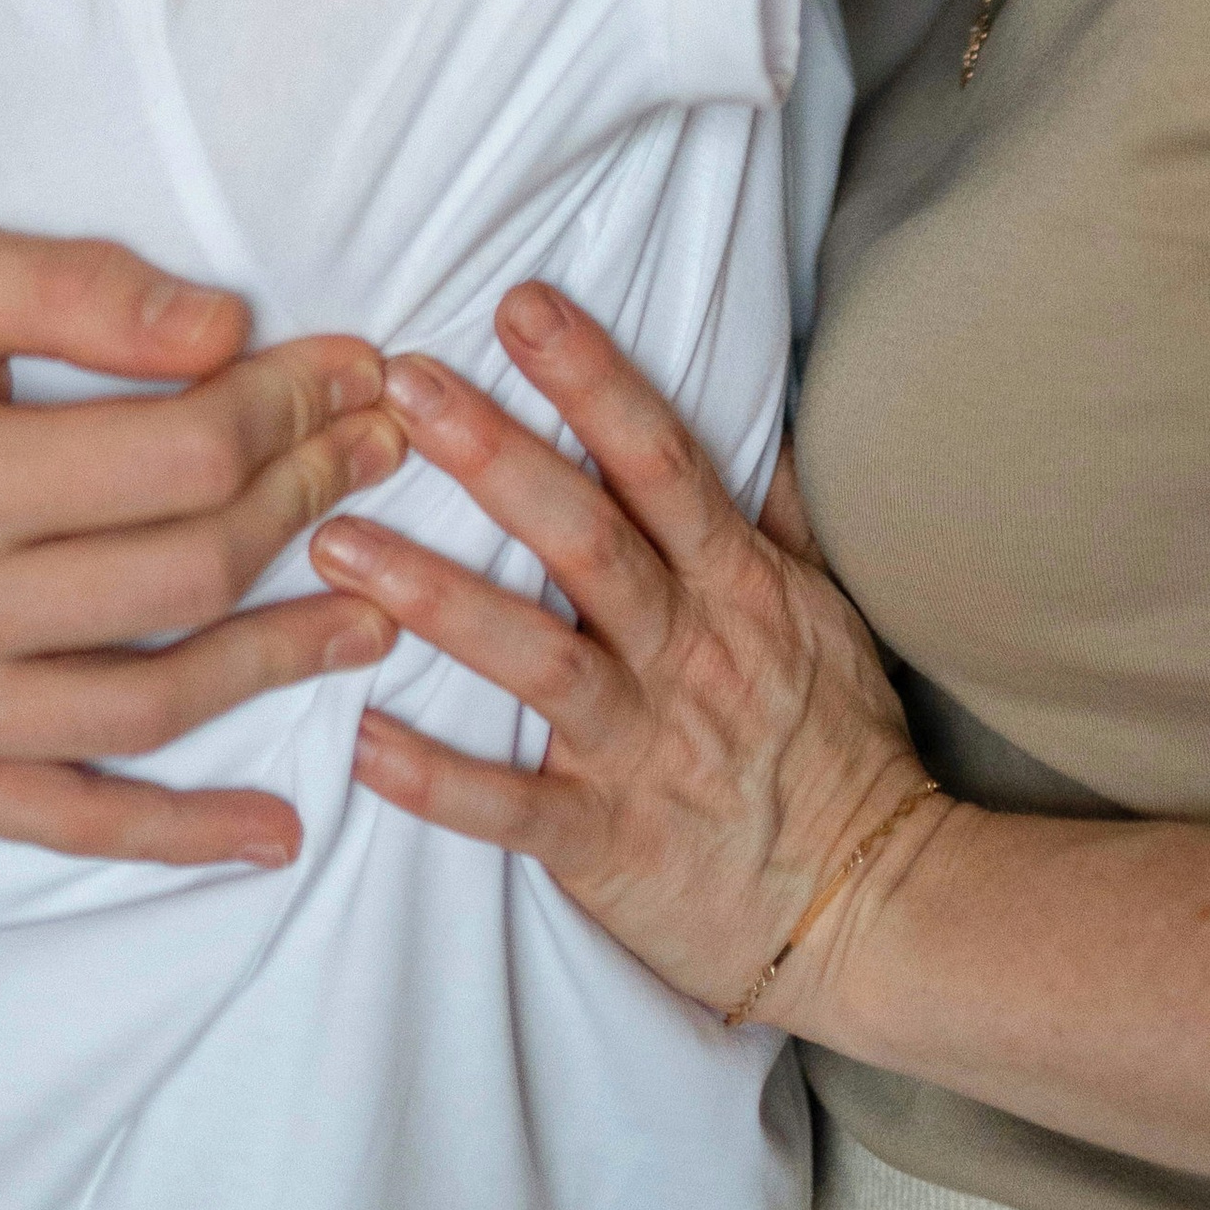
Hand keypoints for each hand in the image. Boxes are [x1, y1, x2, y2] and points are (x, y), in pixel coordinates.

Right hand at [0, 207, 403, 863]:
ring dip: (280, 660)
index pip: (179, 455)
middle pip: (184, 574)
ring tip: (377, 613)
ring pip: (148, 705)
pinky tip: (270, 832)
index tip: (358, 368)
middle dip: (309, 505)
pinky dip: (173, 836)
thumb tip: (223, 327)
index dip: (292, 407)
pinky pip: (61, 819)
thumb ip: (74, 290)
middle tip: (382, 454)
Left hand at [318, 284, 938, 1025]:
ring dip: (434, 599)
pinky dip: (439, 780)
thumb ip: (771, 506)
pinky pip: (513, 810)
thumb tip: (751, 401)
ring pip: (535, 659)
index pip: (657, 459)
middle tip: (403, 386)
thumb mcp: (823, 604)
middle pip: (584, 537)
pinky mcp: (606, 843)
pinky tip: (363, 741)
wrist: (872, 901)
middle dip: (493, 455)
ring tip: (337, 545)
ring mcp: (642, 747)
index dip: (590, 379)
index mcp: (734, 582)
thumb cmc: (837, 737)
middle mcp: (685, 651)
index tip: (520, 307)